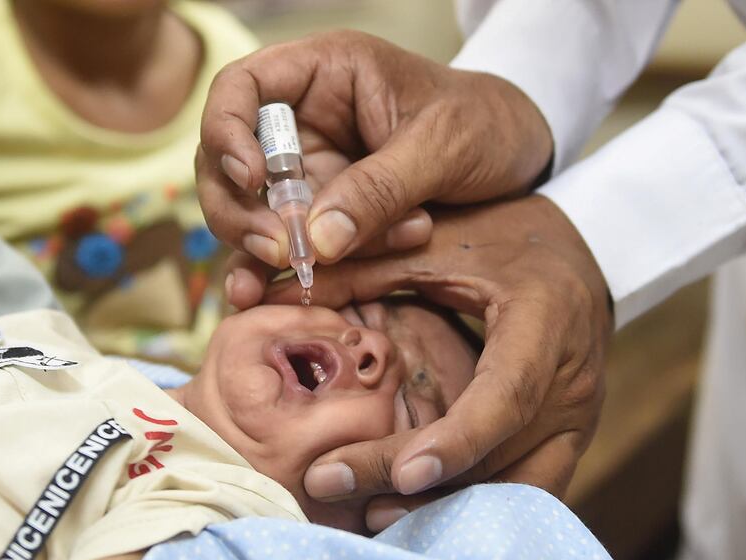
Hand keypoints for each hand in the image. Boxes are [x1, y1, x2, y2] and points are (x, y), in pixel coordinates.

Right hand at [197, 31, 552, 300]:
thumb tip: (315, 242)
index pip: (239, 88)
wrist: (519, 156)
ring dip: (272, 249)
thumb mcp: (442, 146)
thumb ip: (380, 188)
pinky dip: (282, 272)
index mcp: (324, 74)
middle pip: (228, 161)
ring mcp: (312, 172)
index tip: (251, 177)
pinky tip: (271, 299)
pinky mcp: (327, 214)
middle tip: (280, 250)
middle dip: (243, 211)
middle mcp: (305, 123)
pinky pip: (292, 244)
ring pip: (255, 212)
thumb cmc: (486, 124)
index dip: (226, 131)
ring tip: (309, 275)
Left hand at [257, 195, 612, 530]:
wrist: (574, 250)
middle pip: (501, 456)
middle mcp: (573, 379)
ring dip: (446, 507)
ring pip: (518, 488)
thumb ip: (367, 258)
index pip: (508, 393)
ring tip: (367, 510)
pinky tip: (415, 505)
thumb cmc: (503, 234)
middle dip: (419, 485)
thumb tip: (289, 277)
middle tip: (332, 483)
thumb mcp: (439, 237)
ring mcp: (578, 415)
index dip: (458, 439)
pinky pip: (527, 486)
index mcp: (546, 318)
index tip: (403, 473)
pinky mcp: (569, 434)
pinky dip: (471, 501)